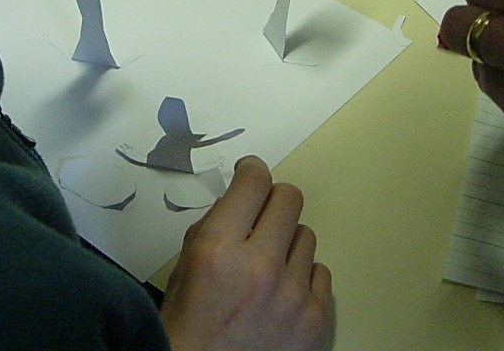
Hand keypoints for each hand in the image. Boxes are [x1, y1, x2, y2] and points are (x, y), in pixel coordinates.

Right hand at [159, 156, 331, 350]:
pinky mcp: (314, 318)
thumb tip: (239, 199)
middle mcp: (259, 265)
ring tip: (267, 266)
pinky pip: (319, 272)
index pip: (254, 182)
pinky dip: (302, 277)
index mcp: (219, 249)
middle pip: (289, 198)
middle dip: (272, 201)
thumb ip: (212, 228)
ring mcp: (292, 294)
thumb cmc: (187, 331)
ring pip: (307, 235)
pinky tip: (281, 292)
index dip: (252, 171)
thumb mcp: (184, 269)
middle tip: (261, 215)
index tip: (250, 174)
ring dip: (287, 243)